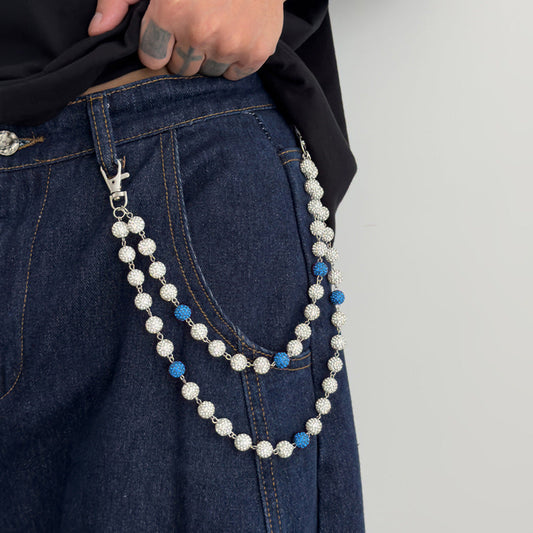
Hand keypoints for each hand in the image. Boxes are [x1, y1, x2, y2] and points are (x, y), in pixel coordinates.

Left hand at [88, 0, 284, 79]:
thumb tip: (96, 31)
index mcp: (171, 13)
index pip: (152, 58)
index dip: (158, 44)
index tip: (170, 27)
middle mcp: (201, 34)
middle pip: (181, 69)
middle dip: (184, 50)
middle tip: (197, 22)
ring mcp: (231, 45)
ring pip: (208, 73)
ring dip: (209, 56)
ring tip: (218, 25)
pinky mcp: (256, 52)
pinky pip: (234, 74)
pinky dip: (234, 60)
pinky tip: (235, 34)